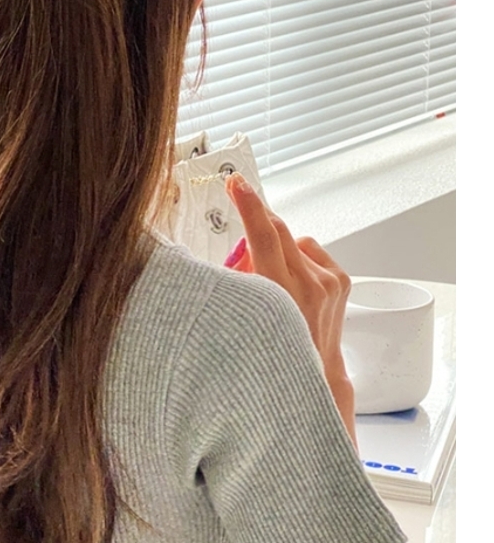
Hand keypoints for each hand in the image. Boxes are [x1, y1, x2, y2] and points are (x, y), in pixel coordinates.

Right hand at [225, 172, 355, 440]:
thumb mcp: (239, 315)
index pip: (264, 233)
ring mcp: (330, 282)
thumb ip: (233, 280)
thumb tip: (225, 252)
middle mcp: (311, 283)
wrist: (314, 382)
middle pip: (277, 230)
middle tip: (242, 241)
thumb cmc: (269, 354)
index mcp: (281, 291)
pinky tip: (291, 283)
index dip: (248, 203)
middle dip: (256, 225)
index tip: (237, 183)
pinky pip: (310, 251)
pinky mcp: (341, 281)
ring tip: (271, 281)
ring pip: (293, 241)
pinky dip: (297, 258)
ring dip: (278, 250)